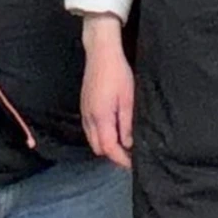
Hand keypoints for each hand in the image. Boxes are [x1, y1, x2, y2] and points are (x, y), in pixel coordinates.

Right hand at [79, 15, 134, 168]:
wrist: (100, 52)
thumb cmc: (117, 73)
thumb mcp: (128, 99)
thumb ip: (126, 124)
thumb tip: (128, 144)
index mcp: (101, 117)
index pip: (109, 148)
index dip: (121, 160)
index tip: (133, 164)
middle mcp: (89, 118)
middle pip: (98, 147)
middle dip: (113, 155)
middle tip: (130, 155)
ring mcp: (84, 111)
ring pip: (92, 139)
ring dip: (106, 145)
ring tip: (123, 144)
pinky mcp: (84, 105)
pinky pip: (89, 129)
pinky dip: (100, 135)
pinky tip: (112, 130)